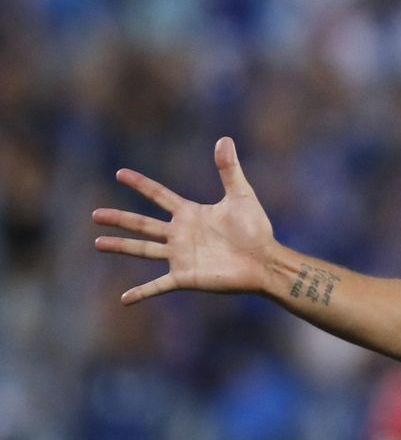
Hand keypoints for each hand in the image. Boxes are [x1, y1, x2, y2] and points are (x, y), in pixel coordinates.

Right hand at [93, 137, 277, 303]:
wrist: (265, 260)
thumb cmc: (257, 229)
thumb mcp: (241, 196)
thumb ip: (229, 169)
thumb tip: (225, 139)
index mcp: (190, 214)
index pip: (159, 195)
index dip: (140, 184)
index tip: (120, 173)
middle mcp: (180, 234)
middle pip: (142, 224)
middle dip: (119, 218)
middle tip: (95, 214)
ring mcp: (180, 256)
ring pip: (143, 250)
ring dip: (121, 246)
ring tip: (98, 242)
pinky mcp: (185, 277)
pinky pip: (158, 286)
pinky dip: (142, 292)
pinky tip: (124, 299)